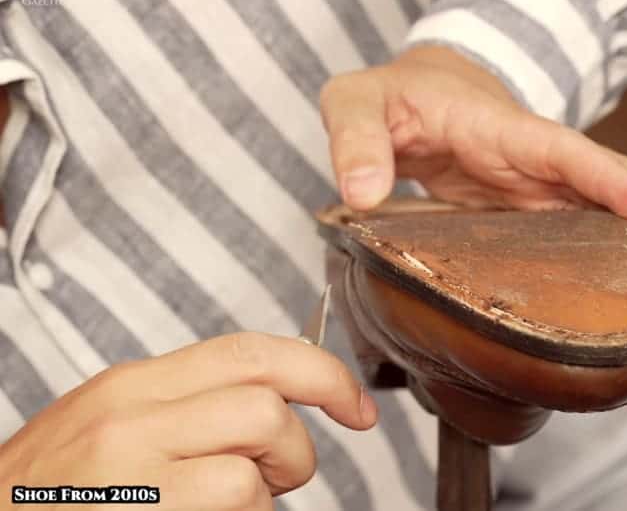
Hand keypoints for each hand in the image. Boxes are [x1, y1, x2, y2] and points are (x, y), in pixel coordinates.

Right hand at [0, 333, 374, 509]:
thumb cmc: (49, 499)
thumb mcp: (108, 429)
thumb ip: (184, 408)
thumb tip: (273, 405)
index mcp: (131, 386)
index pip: (249, 352)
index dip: (322, 372)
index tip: (355, 405)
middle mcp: (132, 414)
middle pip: (267, 398)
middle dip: (301, 440)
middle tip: (286, 474)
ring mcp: (133, 466)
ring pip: (260, 451)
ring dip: (271, 487)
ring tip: (232, 507)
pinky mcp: (147, 510)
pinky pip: (238, 498)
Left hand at [320, 46, 626, 284]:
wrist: (411, 92)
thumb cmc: (386, 94)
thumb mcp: (354, 102)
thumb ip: (355, 141)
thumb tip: (361, 194)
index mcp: (498, 129)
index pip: (566, 152)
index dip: (611, 181)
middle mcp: (527, 159)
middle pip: (604, 185)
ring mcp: (528, 186)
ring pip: (596, 213)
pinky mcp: (521, 209)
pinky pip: (570, 231)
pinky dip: (598, 257)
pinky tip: (611, 293)